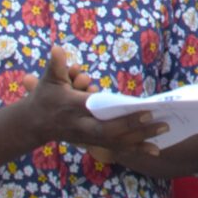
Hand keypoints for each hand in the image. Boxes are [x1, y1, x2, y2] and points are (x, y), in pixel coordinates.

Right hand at [18, 46, 167, 159]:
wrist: (33, 124)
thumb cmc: (44, 97)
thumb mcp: (48, 80)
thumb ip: (56, 65)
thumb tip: (57, 48)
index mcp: (75, 109)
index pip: (100, 115)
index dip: (121, 116)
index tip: (143, 109)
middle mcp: (83, 127)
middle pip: (113, 133)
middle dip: (137, 129)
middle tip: (162, 121)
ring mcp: (88, 138)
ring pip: (117, 143)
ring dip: (141, 140)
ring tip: (164, 132)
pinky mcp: (93, 142)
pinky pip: (117, 148)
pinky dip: (136, 149)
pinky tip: (153, 149)